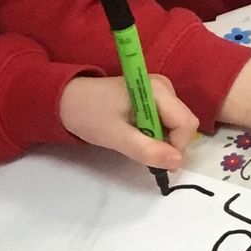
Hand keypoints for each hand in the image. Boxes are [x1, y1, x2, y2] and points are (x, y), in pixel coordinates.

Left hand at [59, 74, 196, 170]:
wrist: (65, 100)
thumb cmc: (89, 115)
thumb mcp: (116, 137)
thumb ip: (147, 150)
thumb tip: (177, 163)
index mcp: (158, 89)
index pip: (185, 123)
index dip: (177, 146)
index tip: (159, 163)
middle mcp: (164, 86)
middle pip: (184, 122)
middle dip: (171, 144)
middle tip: (146, 155)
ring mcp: (160, 90)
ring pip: (177, 123)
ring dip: (163, 140)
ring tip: (138, 144)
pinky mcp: (154, 96)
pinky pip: (168, 120)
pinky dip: (157, 133)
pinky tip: (139, 135)